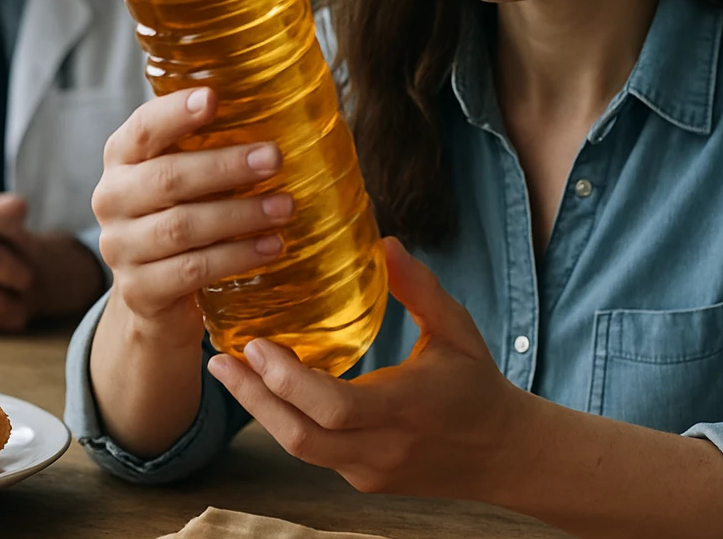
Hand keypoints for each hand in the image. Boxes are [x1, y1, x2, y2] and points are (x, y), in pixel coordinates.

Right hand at [92, 85, 293, 346]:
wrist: (153, 295)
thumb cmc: (181, 217)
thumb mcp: (185, 180)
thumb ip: (210, 148)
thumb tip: (280, 112)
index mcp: (122, 161)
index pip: (142, 130)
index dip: (175, 113)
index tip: (213, 97)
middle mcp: (112, 200)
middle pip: (167, 178)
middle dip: (224, 167)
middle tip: (274, 158)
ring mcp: (120, 249)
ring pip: (181, 227)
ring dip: (240, 215)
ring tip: (285, 207)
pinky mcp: (140, 291)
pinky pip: (192, 270)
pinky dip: (236, 256)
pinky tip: (271, 247)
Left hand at [207, 237, 532, 499]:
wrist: (502, 454)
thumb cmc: (478, 385)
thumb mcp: (457, 330)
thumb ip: (421, 289)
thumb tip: (384, 243)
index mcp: (408, 407)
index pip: (335, 407)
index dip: (288, 381)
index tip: (257, 345)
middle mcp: (384, 447)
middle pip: (300, 438)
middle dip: (253, 399)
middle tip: (220, 359)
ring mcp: (370, 470)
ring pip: (299, 450)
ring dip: (261, 411)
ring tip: (232, 371)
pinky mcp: (363, 480)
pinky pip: (313, 452)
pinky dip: (286, 420)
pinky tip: (268, 390)